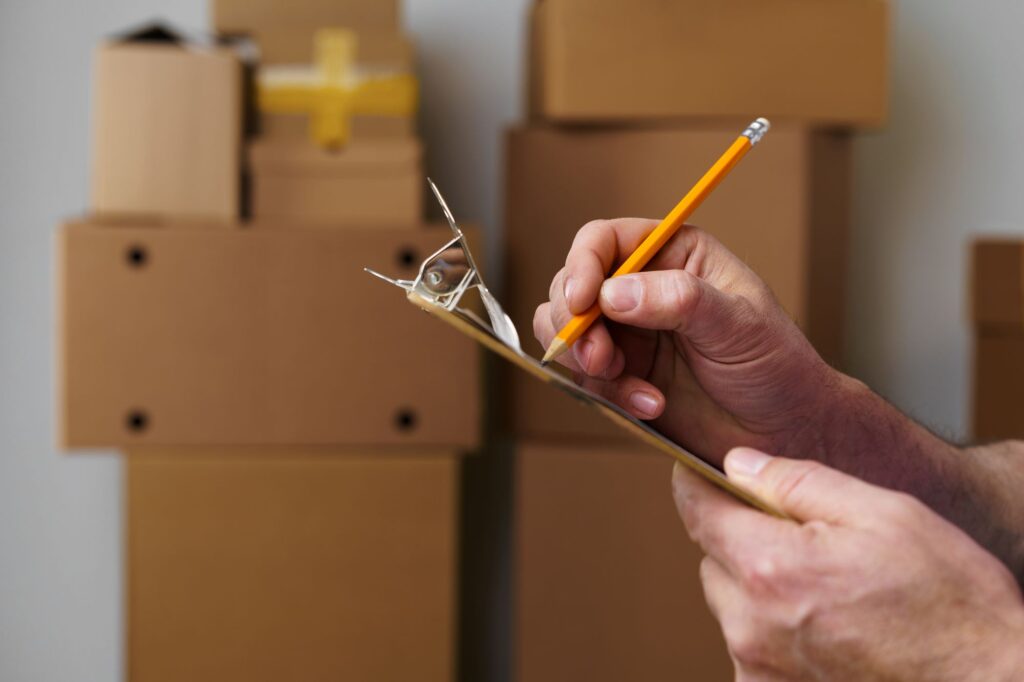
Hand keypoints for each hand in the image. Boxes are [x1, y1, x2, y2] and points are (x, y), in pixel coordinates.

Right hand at [533, 219, 840, 463]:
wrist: (783, 431)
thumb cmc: (775, 365)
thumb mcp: (738, 324)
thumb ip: (679, 300)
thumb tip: (614, 293)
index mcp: (673, 254)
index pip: (604, 241)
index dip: (582, 265)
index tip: (583, 301)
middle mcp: (642, 288)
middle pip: (572, 285)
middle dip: (575, 322)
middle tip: (598, 356)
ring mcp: (628, 333)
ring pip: (566, 332)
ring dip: (584, 358)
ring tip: (621, 378)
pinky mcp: (621, 375)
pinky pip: (585, 377)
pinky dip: (606, 393)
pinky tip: (649, 404)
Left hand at [674, 448, 1023, 680]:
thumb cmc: (949, 601)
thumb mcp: (883, 513)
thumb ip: (797, 482)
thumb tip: (737, 463)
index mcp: (771, 567)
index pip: (695, 508)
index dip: (700, 481)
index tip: (709, 471)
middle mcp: (750, 625)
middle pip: (712, 557)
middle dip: (744, 537)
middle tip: (804, 538)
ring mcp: (758, 668)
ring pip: (730, 603)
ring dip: (759, 587)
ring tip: (827, 590)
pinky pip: (749, 645)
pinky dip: (772, 630)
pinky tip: (825, 627)